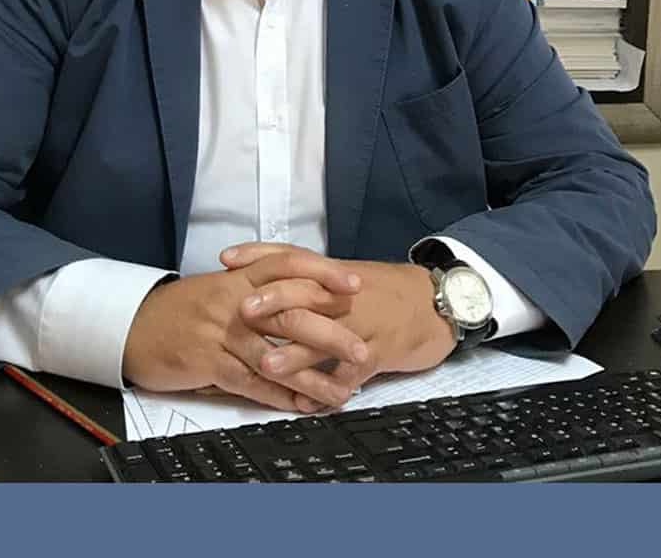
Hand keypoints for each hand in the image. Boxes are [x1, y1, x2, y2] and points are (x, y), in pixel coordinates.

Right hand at [122, 249, 370, 411]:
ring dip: (311, 377)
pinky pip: (249, 381)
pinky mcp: (207, 362)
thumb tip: (305, 296)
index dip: (322, 273)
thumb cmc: (182, 310)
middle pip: (289, 313)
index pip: (286, 264)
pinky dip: (277, 395)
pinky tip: (300, 404)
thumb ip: (258, 290)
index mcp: (238, 278)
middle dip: (330, 334)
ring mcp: (220, 333)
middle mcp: (232, 301)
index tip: (354, 286)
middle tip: (361, 350)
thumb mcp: (220, 289)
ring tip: (340, 391)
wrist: (133, 325)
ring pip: (274, 355)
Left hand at [222, 243, 456, 411]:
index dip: (258, 256)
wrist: (434, 302)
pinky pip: (352, 374)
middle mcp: (344, 296)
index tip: (227, 259)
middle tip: (242, 312)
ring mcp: (362, 324)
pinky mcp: (380, 352)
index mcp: (331, 274)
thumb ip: (306, 274)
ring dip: (294, 354)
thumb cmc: (383, 291)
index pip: (291, 257)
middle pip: (305, 293)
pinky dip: (329, 390)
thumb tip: (256, 269)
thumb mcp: (345, 275)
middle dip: (272, 303)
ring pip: (325, 338)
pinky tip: (309, 403)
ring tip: (268, 365)